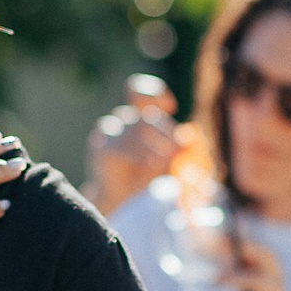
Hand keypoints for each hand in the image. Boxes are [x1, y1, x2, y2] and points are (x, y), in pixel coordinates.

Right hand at [82, 76, 179, 216]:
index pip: (138, 90)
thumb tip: (189, 139)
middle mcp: (122, 119)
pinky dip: (138, 157)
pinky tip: (146, 166)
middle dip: (168, 135)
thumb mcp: (167, 158)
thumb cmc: (147, 176)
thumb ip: (177, 145)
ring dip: (154, 148)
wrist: (122, 200)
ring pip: (137, 129)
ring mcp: (109, 131)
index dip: (155, 93)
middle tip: (176, 152)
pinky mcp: (101, 147)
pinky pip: (123, 146)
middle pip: (149, 117)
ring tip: (160, 164)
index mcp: (138, 114)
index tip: (171, 107)